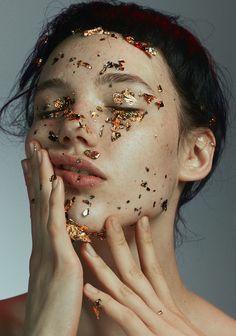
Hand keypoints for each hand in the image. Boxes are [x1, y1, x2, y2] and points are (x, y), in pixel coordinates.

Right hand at [21, 142, 82, 335]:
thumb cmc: (55, 313)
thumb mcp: (58, 279)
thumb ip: (60, 259)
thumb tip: (64, 245)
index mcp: (43, 248)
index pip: (39, 209)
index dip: (35, 186)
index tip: (34, 166)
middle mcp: (41, 244)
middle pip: (38, 201)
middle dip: (36, 173)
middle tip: (33, 149)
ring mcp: (47, 250)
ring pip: (44, 206)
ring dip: (43, 178)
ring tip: (40, 153)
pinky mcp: (58, 259)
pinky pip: (55, 224)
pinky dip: (55, 201)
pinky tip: (55, 181)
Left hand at [82, 216, 204, 335]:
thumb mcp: (175, 330)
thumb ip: (160, 316)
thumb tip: (146, 304)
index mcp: (166, 308)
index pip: (154, 269)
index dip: (146, 244)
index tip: (140, 221)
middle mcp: (161, 310)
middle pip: (137, 271)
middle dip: (121, 244)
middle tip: (108, 220)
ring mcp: (156, 324)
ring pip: (127, 289)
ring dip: (104, 267)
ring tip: (86, 249)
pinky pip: (125, 318)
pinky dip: (106, 303)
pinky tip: (89, 289)